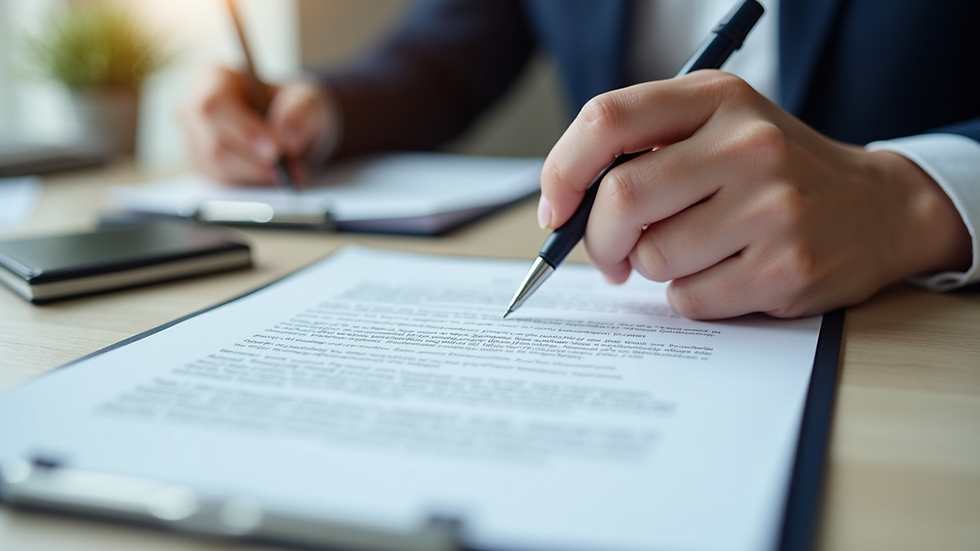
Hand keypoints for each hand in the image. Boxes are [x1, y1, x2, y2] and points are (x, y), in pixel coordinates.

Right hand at [178, 66, 333, 185]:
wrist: (289, 129)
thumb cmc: (290, 107)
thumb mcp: (305, 100)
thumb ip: (300, 111)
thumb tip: (288, 134)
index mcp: (213, 79)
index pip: (214, 104)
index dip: (244, 130)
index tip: (276, 150)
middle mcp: (193, 109)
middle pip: (214, 144)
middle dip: (256, 162)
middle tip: (292, 170)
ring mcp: (193, 142)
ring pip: (218, 169)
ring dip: (257, 175)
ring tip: (290, 173)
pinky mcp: (202, 169)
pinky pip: (222, 184)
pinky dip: (252, 184)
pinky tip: (274, 178)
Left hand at [539, 71, 970, 318]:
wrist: (877, 208)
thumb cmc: (772, 173)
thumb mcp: (718, 129)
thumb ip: (644, 151)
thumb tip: (564, 211)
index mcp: (718, 98)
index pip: (608, 119)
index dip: (563, 170)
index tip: (557, 209)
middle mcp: (747, 144)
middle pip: (621, 198)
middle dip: (599, 239)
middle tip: (612, 255)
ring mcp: (773, 207)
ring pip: (653, 257)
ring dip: (654, 269)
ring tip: (695, 253)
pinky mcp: (787, 268)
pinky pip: (689, 299)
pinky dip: (690, 297)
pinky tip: (728, 274)